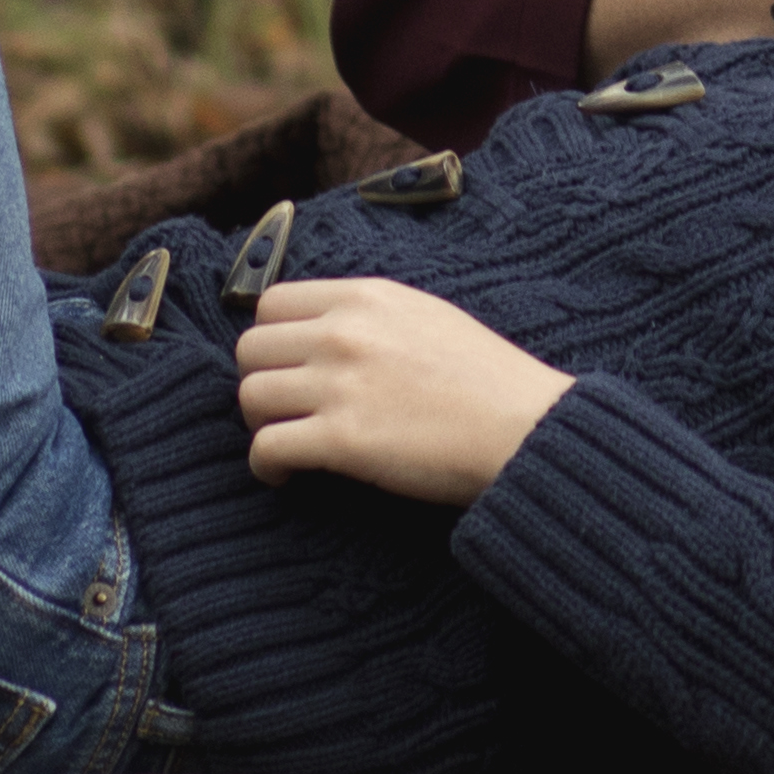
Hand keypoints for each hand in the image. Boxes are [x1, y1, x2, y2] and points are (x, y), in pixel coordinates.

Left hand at [234, 279, 574, 504]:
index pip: (271, 303)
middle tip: (282, 411)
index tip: (285, 368)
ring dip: (260, 425)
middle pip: (250, 350)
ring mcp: (341, 384)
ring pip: (250, 397)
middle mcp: (345, 332)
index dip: (272, 340)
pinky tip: (287, 477)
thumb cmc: (486, 379)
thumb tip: (323, 331)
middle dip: (260, 382)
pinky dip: (267, 466)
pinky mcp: (342, 439)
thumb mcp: (426, 315)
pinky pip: (268, 448)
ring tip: (285, 443)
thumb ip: (370, 315)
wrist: (523, 427)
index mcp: (365, 297)